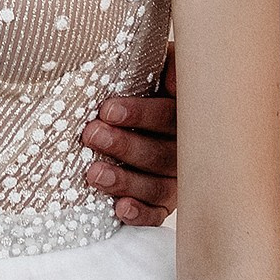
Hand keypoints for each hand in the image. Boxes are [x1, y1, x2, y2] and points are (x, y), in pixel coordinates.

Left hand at [81, 49, 177, 225]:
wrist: (154, 104)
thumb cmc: (150, 83)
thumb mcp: (159, 66)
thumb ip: (169, 65)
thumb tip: (171, 80)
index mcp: (186, 115)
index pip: (167, 116)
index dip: (139, 114)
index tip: (108, 110)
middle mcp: (186, 150)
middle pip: (159, 153)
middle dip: (123, 146)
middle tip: (92, 135)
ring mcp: (177, 179)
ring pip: (156, 185)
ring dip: (125, 181)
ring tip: (94, 173)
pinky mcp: (165, 202)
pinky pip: (156, 213)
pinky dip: (140, 214)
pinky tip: (120, 208)